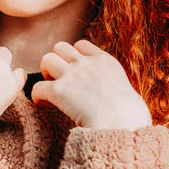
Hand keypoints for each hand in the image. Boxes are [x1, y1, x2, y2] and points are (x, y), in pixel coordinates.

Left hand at [31, 40, 152, 130]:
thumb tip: (114, 98)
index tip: (75, 71)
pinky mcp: (59, 91)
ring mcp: (71, 75)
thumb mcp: (126, 91)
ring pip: (46, 59)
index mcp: (104, 61)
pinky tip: (43, 105)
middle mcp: (86, 63)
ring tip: (51, 88)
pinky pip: (37, 86)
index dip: (75, 57)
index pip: (81, 45)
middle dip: (57, 61)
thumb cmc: (130, 116)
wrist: (122, 123)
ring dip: (45, 73)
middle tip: (60, 79)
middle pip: (60, 47)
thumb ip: (114, 86)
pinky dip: (38, 96)